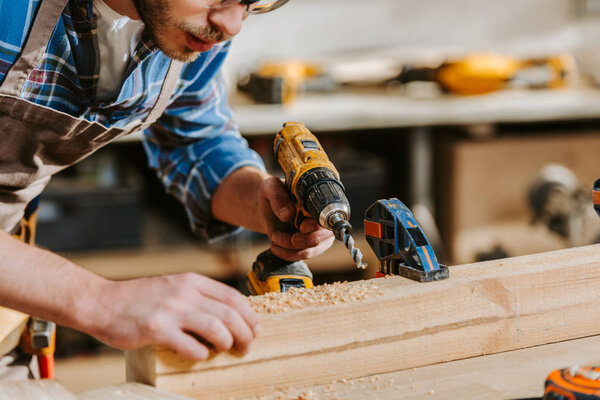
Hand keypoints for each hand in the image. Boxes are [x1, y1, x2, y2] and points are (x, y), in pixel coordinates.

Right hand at [93, 273, 259, 360]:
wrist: (102, 303)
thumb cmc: (139, 299)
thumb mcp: (174, 286)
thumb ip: (198, 296)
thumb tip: (228, 314)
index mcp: (191, 281)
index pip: (233, 296)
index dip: (249, 315)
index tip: (255, 328)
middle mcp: (185, 293)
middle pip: (230, 314)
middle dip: (245, 333)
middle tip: (247, 346)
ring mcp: (171, 311)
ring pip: (217, 330)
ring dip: (227, 344)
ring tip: (226, 351)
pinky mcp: (157, 330)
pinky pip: (192, 347)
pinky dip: (201, 355)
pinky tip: (199, 355)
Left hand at [258, 176, 334, 260]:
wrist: (265, 207)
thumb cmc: (272, 194)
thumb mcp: (270, 188)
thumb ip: (278, 197)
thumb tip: (287, 214)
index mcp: (317, 202)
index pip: (327, 218)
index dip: (317, 225)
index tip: (302, 227)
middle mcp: (321, 219)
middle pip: (323, 238)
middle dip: (302, 240)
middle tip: (279, 235)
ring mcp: (317, 235)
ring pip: (312, 250)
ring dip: (290, 248)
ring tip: (274, 238)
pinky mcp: (309, 246)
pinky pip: (303, 256)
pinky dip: (288, 254)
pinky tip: (275, 247)